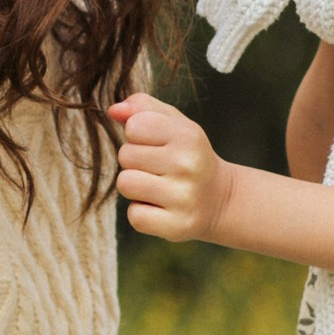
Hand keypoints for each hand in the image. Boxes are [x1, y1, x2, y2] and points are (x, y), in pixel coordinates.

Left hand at [111, 92, 233, 245]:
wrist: (219, 199)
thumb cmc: (188, 156)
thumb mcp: (174, 124)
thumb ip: (143, 108)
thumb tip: (113, 110)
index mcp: (188, 136)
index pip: (134, 126)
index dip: (137, 135)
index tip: (156, 144)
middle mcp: (188, 165)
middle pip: (125, 155)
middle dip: (135, 161)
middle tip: (158, 169)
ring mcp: (184, 197)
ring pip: (125, 184)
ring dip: (135, 187)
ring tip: (157, 187)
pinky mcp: (177, 226)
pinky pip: (134, 216)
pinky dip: (142, 213)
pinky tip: (160, 207)